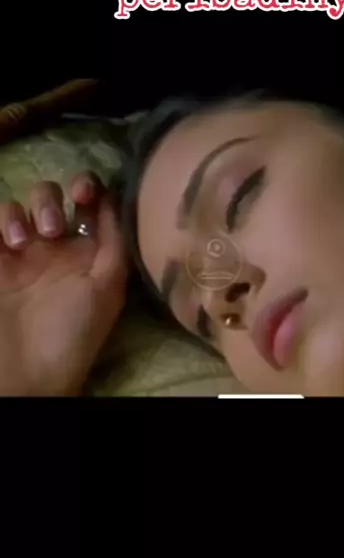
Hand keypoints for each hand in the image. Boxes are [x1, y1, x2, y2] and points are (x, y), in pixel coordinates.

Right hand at [0, 173, 127, 395]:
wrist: (26, 372)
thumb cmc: (73, 332)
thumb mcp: (107, 288)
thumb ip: (115, 242)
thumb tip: (117, 197)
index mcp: (86, 250)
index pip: (89, 201)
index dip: (87, 185)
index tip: (82, 191)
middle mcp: (53, 246)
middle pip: (50, 195)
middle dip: (49, 200)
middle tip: (51, 229)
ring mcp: (19, 252)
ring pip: (17, 205)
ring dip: (19, 214)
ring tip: (23, 242)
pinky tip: (6, 243)